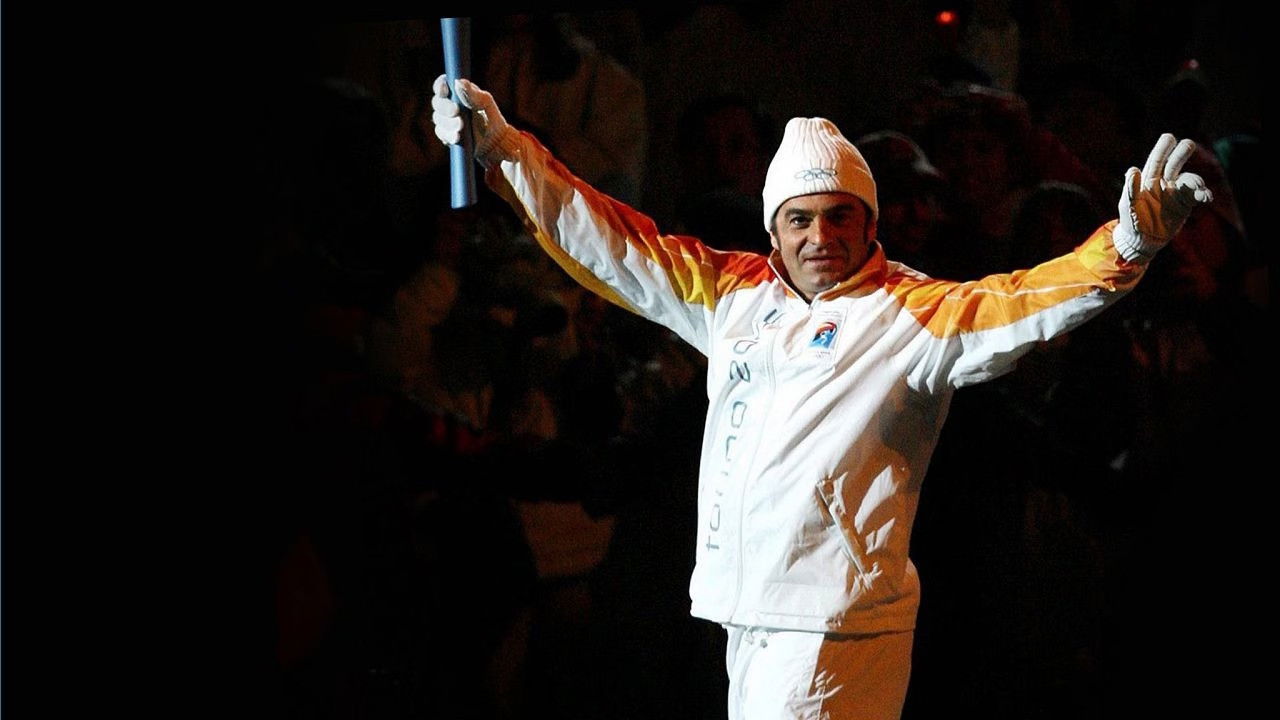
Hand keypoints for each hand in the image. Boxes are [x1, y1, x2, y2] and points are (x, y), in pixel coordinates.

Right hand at [431, 75, 515, 164]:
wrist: (494, 140)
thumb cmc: (490, 116)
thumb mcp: (484, 102)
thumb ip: (472, 93)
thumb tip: (458, 82)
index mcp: (456, 92)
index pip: (441, 85)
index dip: (440, 86)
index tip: (445, 91)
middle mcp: (447, 105)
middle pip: (437, 102)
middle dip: (445, 107)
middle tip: (456, 111)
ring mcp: (445, 120)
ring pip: (438, 118)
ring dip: (449, 122)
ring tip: (461, 126)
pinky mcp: (446, 134)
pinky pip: (441, 133)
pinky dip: (449, 135)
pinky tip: (457, 137)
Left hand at [1113, 133, 1213, 261]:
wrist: (1142, 241)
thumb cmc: (1131, 220)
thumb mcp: (1127, 205)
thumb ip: (1130, 188)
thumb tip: (1133, 169)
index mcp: (1148, 179)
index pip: (1156, 160)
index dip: (1163, 148)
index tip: (1169, 137)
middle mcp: (1164, 182)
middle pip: (1175, 163)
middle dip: (1181, 153)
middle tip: (1187, 144)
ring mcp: (1176, 192)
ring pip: (1189, 178)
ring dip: (1195, 180)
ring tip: (1199, 188)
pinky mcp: (1186, 204)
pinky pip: (1197, 195)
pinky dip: (1203, 194)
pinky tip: (1206, 197)